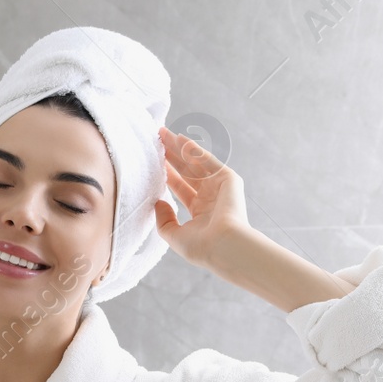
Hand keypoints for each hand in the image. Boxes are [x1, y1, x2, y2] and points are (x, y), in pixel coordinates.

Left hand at [153, 125, 251, 268]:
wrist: (223, 246)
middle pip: (187, 171)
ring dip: (180, 148)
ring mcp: (220, 187)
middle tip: (157, 141)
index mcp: (200, 212)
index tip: (154, 162)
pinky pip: (207, 160)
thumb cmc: (201, 247)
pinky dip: (194, 149)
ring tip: (163, 135)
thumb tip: (158, 202)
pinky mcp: (228, 179)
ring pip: (195, 163)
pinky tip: (179, 139)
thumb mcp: (174, 235)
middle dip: (171, 156)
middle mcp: (211, 197)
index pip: (180, 187)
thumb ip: (164, 220)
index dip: (168, 174)